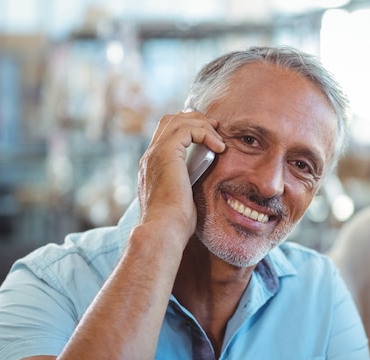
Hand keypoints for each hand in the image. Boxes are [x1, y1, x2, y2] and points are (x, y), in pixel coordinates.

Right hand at [137, 111, 224, 237]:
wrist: (164, 230)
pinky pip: (188, 129)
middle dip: (194, 119)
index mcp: (151, 166)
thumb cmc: (175, 224)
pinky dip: (206, 133)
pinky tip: (219, 147)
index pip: (166, 135)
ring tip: (219, 138)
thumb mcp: (182, 199)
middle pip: (170, 120)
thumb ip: (187, 184)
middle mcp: (150, 157)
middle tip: (215, 129)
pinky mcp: (167, 153)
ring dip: (202, 125)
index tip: (208, 136)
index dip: (187, 129)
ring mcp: (156, 153)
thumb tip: (201, 182)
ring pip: (178, 120)